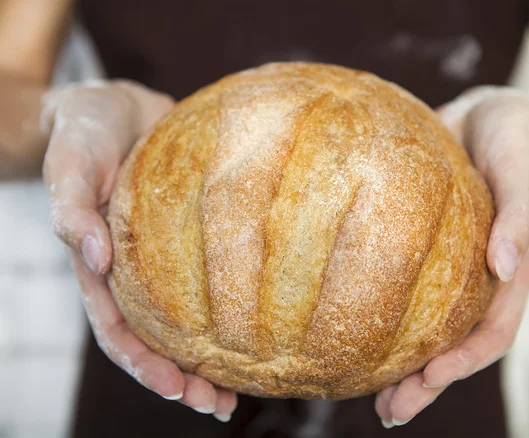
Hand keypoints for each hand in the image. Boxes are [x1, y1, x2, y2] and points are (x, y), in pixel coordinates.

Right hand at [42, 80, 236, 420]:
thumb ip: (72, 210)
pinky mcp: (195, 234)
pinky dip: (232, 303)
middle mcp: (137, 272)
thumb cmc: (86, 134)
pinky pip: (215, 273)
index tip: (176, 389)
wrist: (122, 105)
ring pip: (188, 317)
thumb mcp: (69, 164)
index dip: (144, 365)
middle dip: (183, 376)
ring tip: (242, 386)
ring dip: (210, 355)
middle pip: (158, 338)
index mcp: (102, 269)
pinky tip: (262, 319)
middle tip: (217, 404)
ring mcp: (167, 257)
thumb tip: (94, 259)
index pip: (119, 331)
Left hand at [376, 86, 528, 427]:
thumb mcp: (518, 166)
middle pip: (455, 346)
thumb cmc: (511, 139)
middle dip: (427, 383)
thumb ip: (520, 214)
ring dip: (403, 366)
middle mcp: (479, 280)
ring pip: (428, 328)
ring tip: (370, 395)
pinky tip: (352, 329)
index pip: (491, 333)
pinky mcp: (424, 250)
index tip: (429, 380)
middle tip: (389, 412)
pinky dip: (384, 319)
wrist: (488, 113)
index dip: (464, 362)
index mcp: (510, 271)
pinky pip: (404, 292)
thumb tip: (503, 266)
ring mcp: (452, 270)